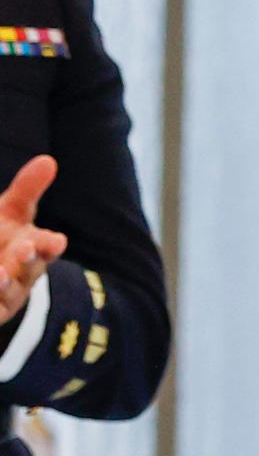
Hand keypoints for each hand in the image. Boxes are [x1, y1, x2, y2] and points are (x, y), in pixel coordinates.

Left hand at [0, 156, 67, 325]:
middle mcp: (22, 273)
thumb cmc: (5, 239)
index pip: (47, 246)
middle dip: (25, 261)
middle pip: (27, 270)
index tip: (57, 241)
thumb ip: (28, 190)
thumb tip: (49, 160)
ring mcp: (6, 295)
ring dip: (3, 282)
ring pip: (7, 291)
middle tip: (22, 249)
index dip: (50, 245)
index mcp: (33, 248)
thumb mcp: (13, 212)